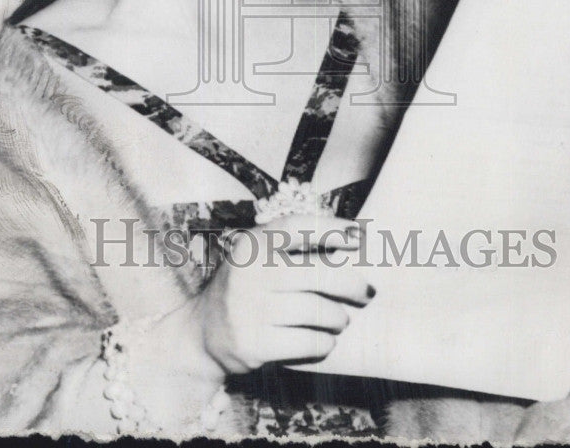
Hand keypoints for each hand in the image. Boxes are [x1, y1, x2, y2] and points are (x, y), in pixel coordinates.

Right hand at [196, 214, 373, 374]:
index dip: (331, 228)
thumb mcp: (258, 258)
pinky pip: (307, 341)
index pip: (297, 226)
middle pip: (317, 273)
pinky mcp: (253, 343)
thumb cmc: (245, 288)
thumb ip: (292, 250)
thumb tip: (351, 241)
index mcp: (252, 244)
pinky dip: (324, 342)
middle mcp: (249, 272)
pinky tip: (325, 340)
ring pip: (317, 311)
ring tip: (340, 319)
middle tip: (366, 292)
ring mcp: (249, 308)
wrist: (202, 332)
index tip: (359, 235)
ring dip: (338, 318)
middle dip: (350, 284)